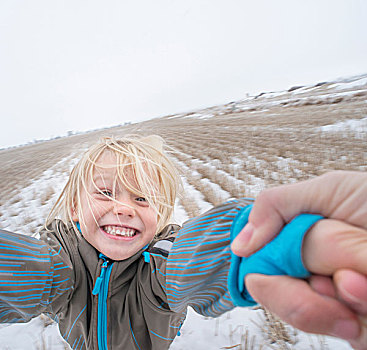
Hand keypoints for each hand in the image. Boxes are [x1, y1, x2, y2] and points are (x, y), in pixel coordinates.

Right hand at [230, 171, 366, 346]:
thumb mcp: (330, 191)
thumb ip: (276, 206)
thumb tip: (241, 245)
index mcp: (296, 247)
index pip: (260, 275)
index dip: (272, 280)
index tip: (292, 273)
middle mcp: (313, 276)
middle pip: (285, 302)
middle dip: (314, 291)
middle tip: (346, 276)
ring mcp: (339, 304)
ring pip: (319, 321)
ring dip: (348, 302)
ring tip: (366, 285)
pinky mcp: (362, 329)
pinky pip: (354, 337)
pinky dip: (362, 317)